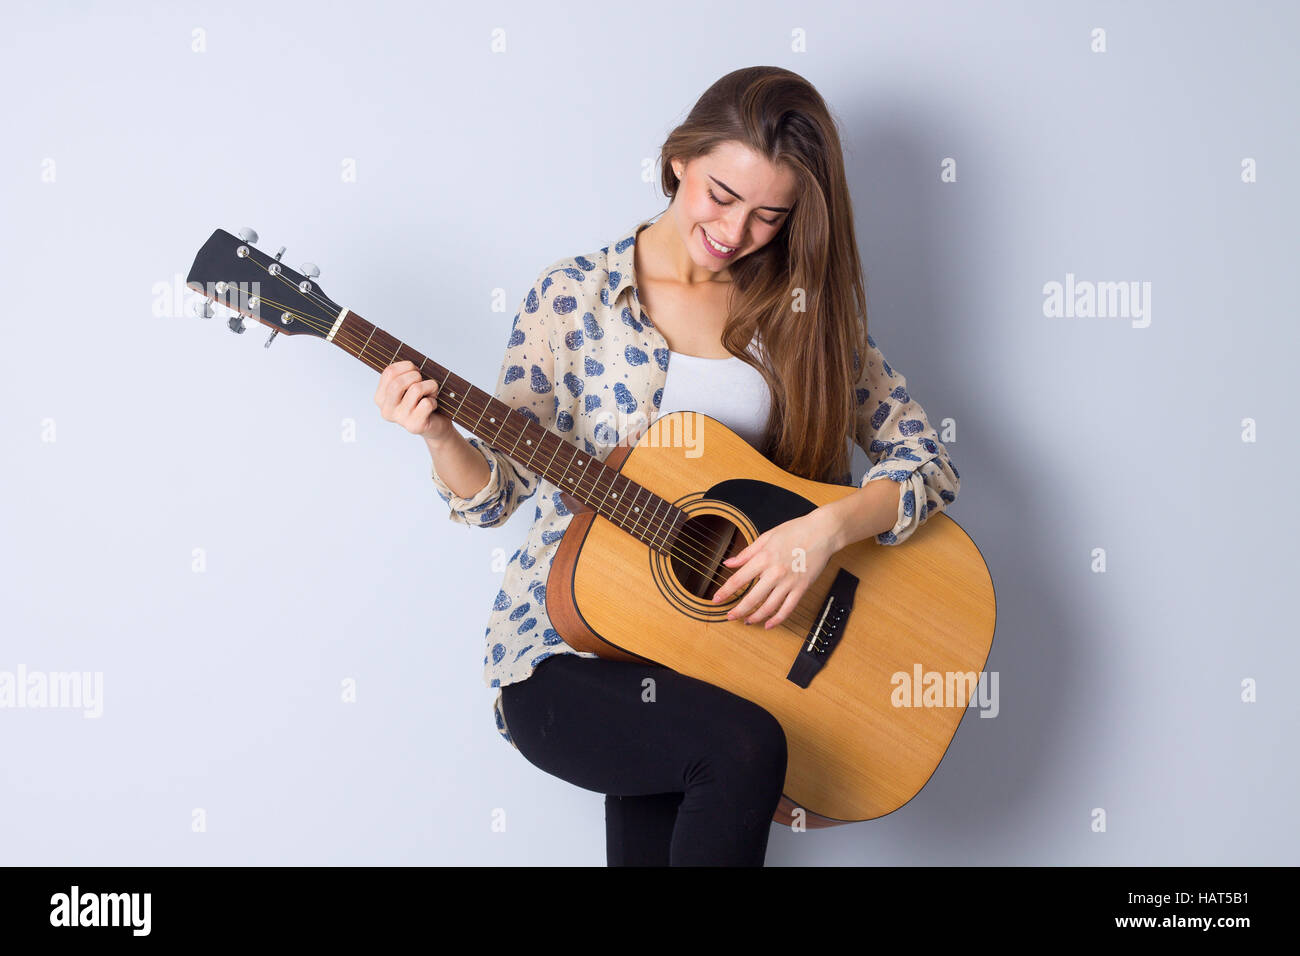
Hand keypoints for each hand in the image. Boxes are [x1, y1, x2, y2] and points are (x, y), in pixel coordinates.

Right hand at [375, 361, 453, 441]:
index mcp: (380, 398)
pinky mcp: (414, 426)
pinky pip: (427, 403)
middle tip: (423, 380)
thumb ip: (404, 374)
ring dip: (430, 386)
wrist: (436, 425)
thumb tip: (410, 364)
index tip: (415, 370)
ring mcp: (400, 419)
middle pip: (398, 382)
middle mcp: (386, 410)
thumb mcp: (409, 385)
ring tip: (431, 393)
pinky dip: (434, 400)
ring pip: (416, 389)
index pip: (389, 372)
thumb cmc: (422, 400)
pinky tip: (432, 406)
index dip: (407, 366)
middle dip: (416, 375)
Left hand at [709, 509, 838, 629]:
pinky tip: (769, 625)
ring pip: (768, 607)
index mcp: (763, 558)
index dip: (725, 592)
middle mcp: (775, 572)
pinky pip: (787, 609)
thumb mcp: (767, 537)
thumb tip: (729, 563)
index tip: (716, 600)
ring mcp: (789, 582)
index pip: (739, 580)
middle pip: (751, 598)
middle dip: (738, 610)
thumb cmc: (795, 530)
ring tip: (747, 621)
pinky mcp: (801, 588)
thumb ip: (747, 552)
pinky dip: (777, 620)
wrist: (822, 532)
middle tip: (729, 616)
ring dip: (755, 617)